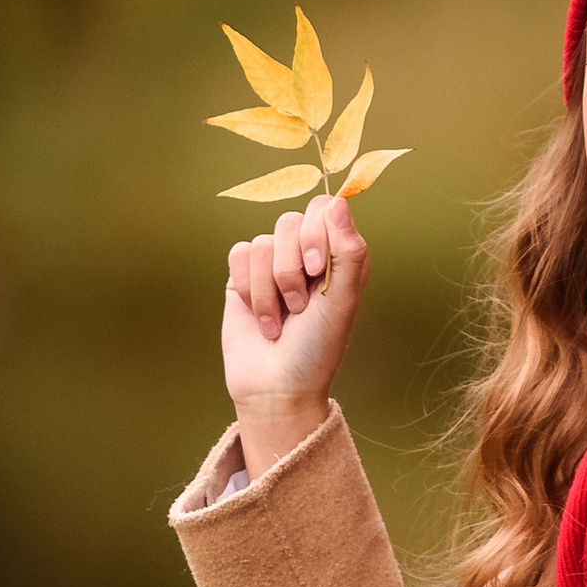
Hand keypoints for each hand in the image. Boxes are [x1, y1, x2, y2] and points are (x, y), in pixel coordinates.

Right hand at [222, 196, 368, 478]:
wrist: (276, 385)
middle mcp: (304, 253)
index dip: (316, 232)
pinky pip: (239, 254)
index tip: (315, 269)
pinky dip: (249, 289)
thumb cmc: (317, 347)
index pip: (324, 207)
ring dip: (269, 289)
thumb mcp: (342, 300)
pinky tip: (259, 317)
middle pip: (288, 222)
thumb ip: (348, 251)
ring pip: (262, 243)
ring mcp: (272, 263)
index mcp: (337, 254)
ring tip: (280, 321)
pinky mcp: (242, 276)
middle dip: (290, 269)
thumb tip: (339, 201)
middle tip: (299, 306)